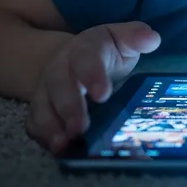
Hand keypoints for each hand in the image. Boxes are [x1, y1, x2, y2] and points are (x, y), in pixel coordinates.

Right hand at [26, 21, 160, 153]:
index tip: (102, 94)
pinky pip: (36, 122)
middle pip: (60, 85)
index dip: (92, 75)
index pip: (85, 57)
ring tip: (63, 145)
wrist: (78, 57)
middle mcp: (61, 67)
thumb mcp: (123, 39)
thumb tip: (151, 39)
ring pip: (43, 106)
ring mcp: (48, 89)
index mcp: (85, 47)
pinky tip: (56, 149)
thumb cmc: (107, 50)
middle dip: (69, 107)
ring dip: (51, 127)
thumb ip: (136, 37)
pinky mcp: (43, 107)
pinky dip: (43, 136)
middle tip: (79, 129)